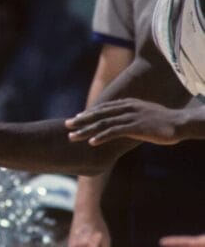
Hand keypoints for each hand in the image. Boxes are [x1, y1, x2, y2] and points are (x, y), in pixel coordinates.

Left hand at [65, 98, 183, 145]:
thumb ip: (131, 117)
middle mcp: (126, 108)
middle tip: (66, 125)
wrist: (180, 123)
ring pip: (103, 123)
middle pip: (99, 114)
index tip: (76, 118)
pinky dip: (101, 136)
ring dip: (86, 130)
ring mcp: (130, 117)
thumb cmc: (163, 121)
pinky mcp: (135, 127)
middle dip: (81, 120)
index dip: (88, 113)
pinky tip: (91, 142)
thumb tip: (122, 124)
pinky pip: (115, 132)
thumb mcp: (144, 115)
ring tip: (73, 137)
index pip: (103, 108)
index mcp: (128, 104)